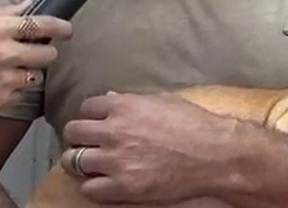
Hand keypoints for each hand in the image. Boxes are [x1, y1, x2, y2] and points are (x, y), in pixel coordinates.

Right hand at [0, 1, 72, 117]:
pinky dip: (15, 91)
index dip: (61, 28)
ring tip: (11, 72)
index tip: (68, 30)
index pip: (42, 25)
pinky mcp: (1, 100)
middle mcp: (6, 52)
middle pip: (48, 54)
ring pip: (37, 76)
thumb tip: (31, 4)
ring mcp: (5, 78)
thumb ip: (6, 14)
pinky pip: (22, 95)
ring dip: (29, 74)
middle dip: (44, 54)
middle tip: (32, 54)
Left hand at [58, 92, 240, 204]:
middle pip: (73, 132)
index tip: (94, 122)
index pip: (87, 107)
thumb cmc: (194, 124)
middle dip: (77, 137)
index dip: (90, 115)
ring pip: (73, 161)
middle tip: (85, 142)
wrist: (214, 154)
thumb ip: (132, 100)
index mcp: (123, 106)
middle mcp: (113, 131)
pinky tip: (101, 181)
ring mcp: (115, 161)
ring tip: (88, 163)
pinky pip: (89, 188)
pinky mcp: (122, 187)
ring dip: (78, 161)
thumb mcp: (163, 101)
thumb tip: (111, 98)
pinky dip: (91, 185)